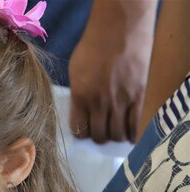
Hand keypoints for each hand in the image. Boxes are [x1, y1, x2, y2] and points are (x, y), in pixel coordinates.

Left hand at [68, 0, 154, 142]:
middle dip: (100, 136)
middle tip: (103, 130)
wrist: (120, 28)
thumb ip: (79, 94)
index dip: (82, 133)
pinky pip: (137, 125)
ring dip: (116, 135)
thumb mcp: (76, 71)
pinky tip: (131, 131)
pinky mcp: (141, 96)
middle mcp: (101, 103)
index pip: (79, 130)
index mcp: (81, 96)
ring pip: (118, 134)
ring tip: (117, 129)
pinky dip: (133, 132)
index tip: (85, 130)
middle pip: (100, 135)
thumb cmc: (95, 45)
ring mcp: (122, 101)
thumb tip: (82, 110)